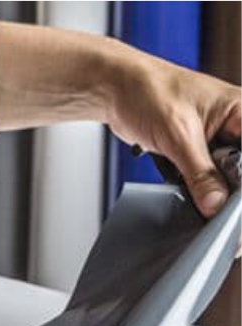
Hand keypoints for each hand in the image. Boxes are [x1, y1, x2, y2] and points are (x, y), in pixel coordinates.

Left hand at [0, 22, 241, 217]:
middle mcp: (234, 126)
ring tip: (200, 206)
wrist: (116, 91)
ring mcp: (214, 141)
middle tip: (216, 214)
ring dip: (210, 193)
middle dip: (228, 192)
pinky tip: (188, 197)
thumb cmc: (150, 92)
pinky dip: (194, 189)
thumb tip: (216, 204)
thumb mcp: (179, 136)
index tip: (232, 207)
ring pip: (222, 177)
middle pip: (240, 171)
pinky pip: (202, 178)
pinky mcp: (194, 153)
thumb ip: (200, 173)